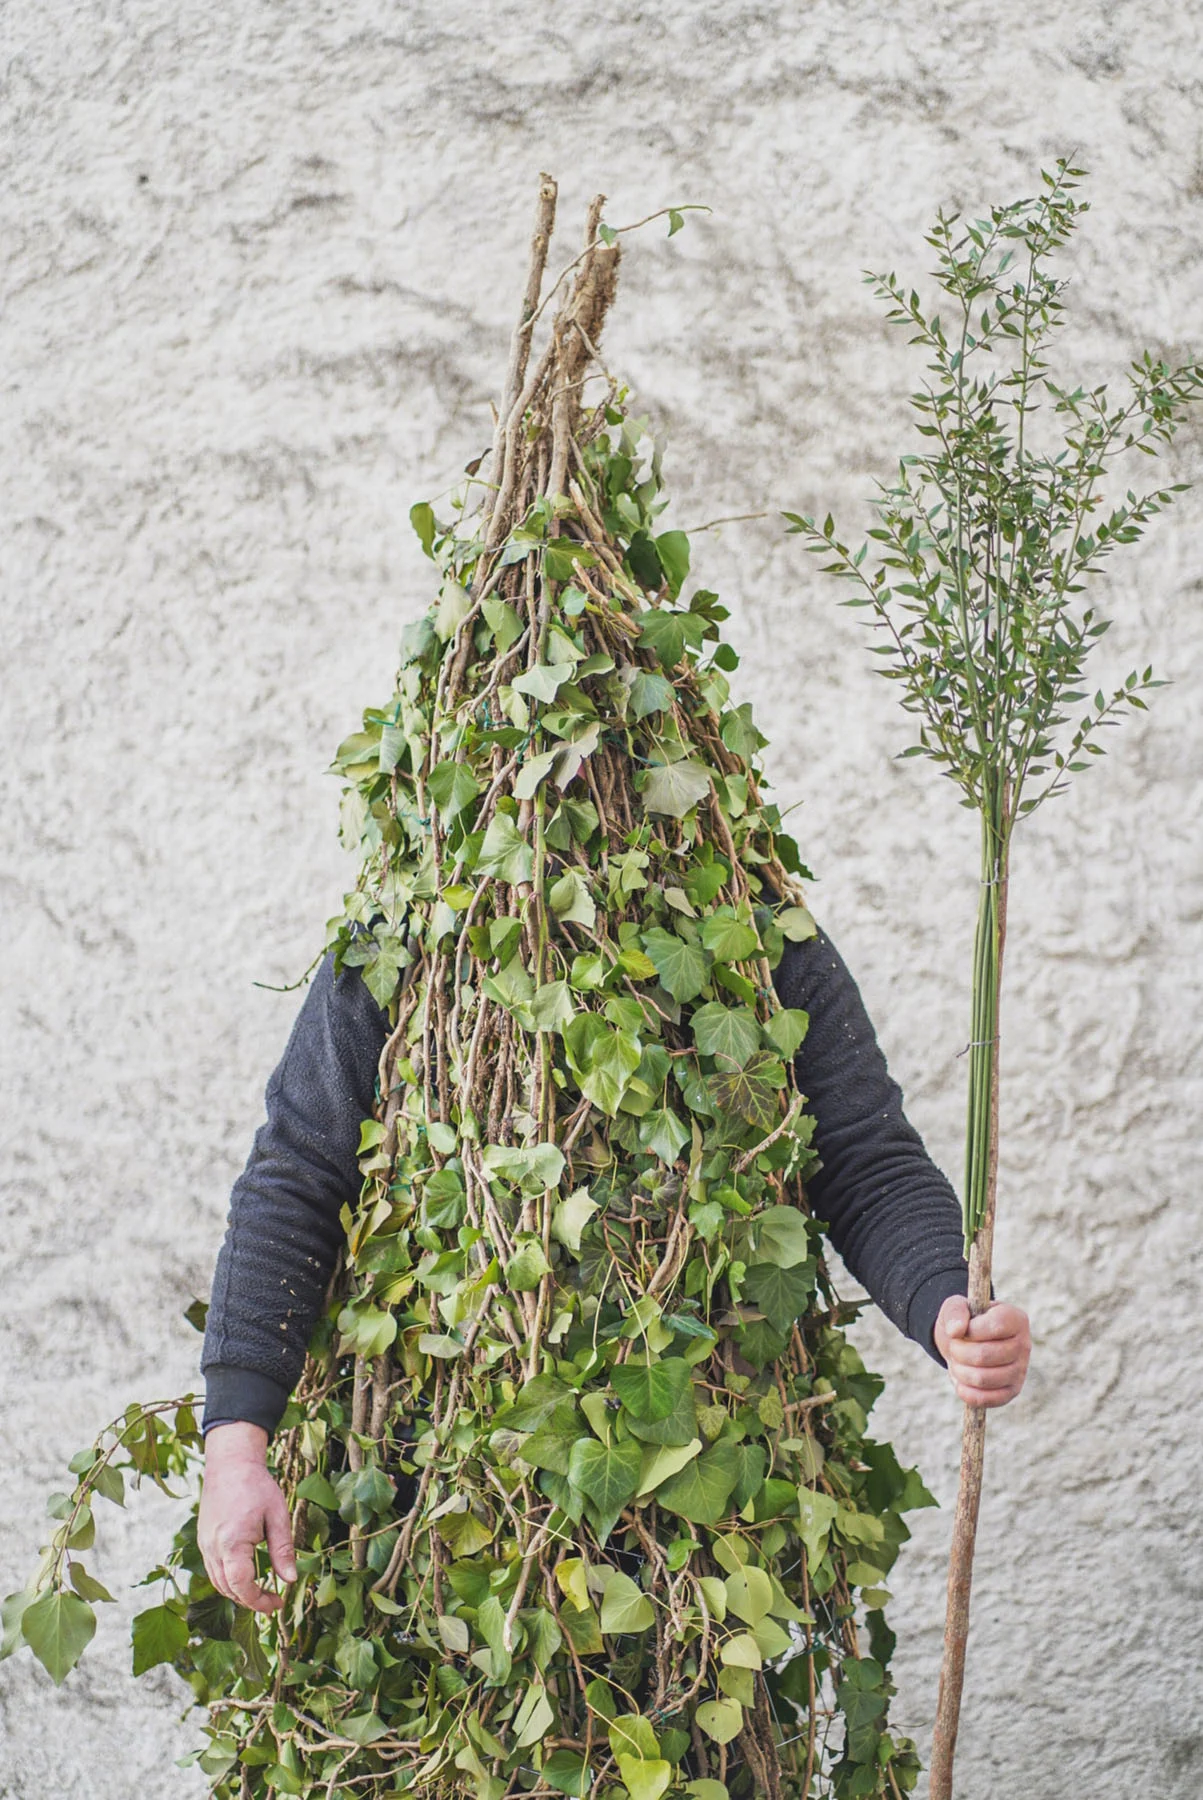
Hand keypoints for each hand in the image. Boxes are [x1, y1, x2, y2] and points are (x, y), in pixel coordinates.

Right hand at [198, 1422, 296, 1612]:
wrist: (231, 1463)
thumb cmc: (256, 1486)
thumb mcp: (277, 1515)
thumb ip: (283, 1550)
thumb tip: (290, 1580)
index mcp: (232, 1542)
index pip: (242, 1586)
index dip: (258, 1601)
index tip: (277, 1603)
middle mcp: (213, 1548)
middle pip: (228, 1589)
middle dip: (250, 1600)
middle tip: (273, 1601)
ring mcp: (205, 1545)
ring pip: (218, 1582)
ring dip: (238, 1592)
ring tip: (261, 1592)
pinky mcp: (203, 1540)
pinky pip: (214, 1569)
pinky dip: (228, 1580)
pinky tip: (245, 1576)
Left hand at [934, 1296, 1030, 1408]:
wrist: (967, 1341)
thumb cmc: (965, 1321)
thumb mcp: (956, 1306)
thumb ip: (955, 1312)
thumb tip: (956, 1330)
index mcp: (1015, 1318)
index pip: (996, 1326)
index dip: (971, 1330)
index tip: (960, 1330)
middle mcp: (1024, 1344)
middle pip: (985, 1355)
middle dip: (959, 1352)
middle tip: (954, 1347)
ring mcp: (1020, 1370)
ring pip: (984, 1378)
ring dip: (960, 1372)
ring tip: (956, 1362)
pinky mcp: (1013, 1391)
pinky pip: (988, 1399)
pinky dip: (967, 1393)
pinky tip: (960, 1382)